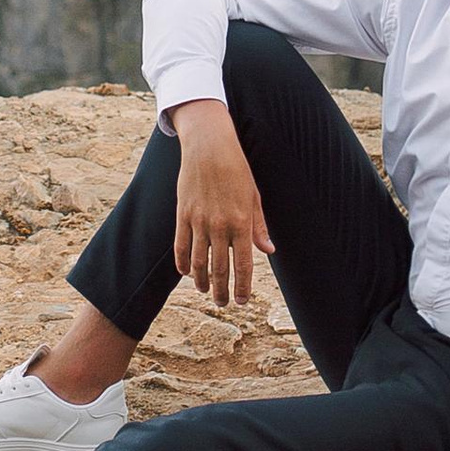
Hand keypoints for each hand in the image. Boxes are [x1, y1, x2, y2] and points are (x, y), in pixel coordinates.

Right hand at [170, 101, 273, 306]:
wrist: (209, 147)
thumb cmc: (237, 170)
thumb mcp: (254, 197)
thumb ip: (259, 227)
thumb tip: (269, 251)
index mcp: (242, 222)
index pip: (244, 264)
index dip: (243, 287)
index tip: (243, 301)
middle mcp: (219, 225)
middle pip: (219, 269)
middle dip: (222, 291)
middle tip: (224, 303)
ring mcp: (198, 221)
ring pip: (198, 262)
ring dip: (202, 282)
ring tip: (205, 291)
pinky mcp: (182, 215)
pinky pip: (181, 246)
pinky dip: (183, 264)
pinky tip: (187, 273)